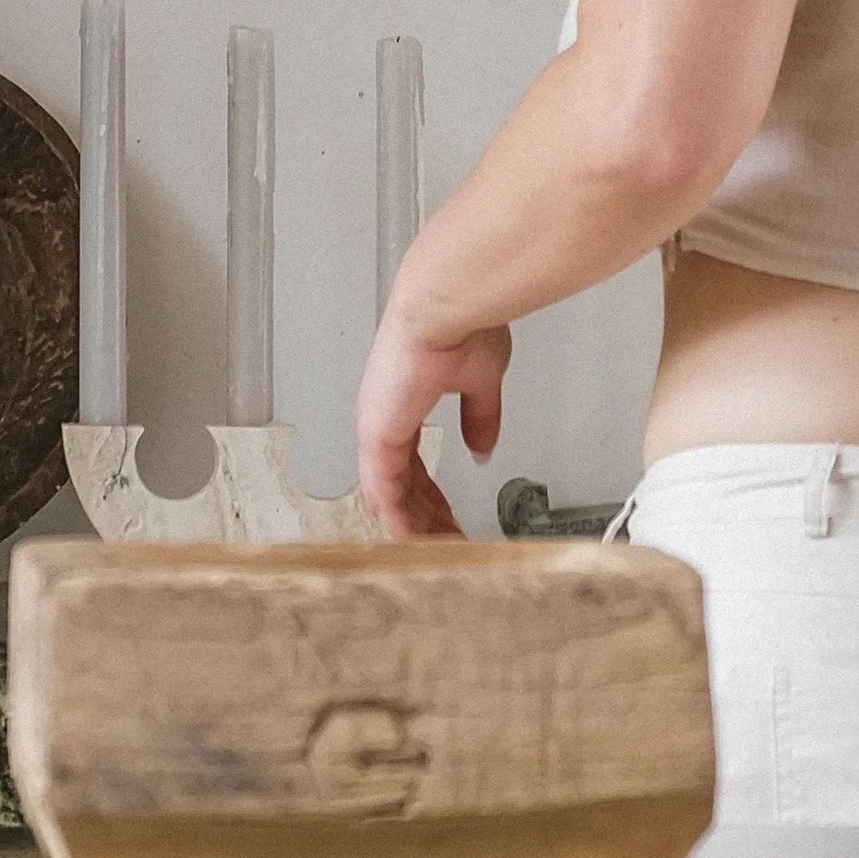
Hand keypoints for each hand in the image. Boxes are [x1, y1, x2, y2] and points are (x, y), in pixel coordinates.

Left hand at [352, 311, 509, 538]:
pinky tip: (420, 544)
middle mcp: (384, 420)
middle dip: (427, 521)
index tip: (452, 518)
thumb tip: (482, 448)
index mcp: (403, 405)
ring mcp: (376, 431)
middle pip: (401, 489)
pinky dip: (403, 523)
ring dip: (418, 529)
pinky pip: (385, 495)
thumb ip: (479, 418)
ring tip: (444, 551)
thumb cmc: (460, 326)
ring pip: (389, 499)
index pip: (412, 466)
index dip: (431, 497)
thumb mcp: (479, 381)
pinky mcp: (377, 438)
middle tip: (450, 544)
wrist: (444, 306)